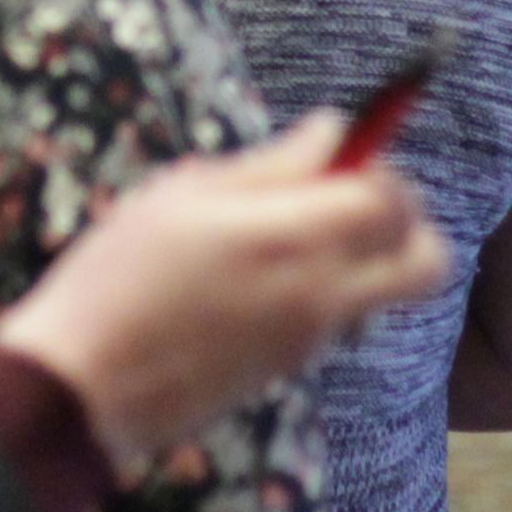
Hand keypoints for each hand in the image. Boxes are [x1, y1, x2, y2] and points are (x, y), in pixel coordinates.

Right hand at [0, 113, 449, 470]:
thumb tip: (332, 130)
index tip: (344, 152)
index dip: (379, 166)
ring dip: (366, 257)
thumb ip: (272, 164)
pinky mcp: (294, 366)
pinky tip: (257, 279)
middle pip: (425, 260)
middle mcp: (323, 292)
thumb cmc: (121, 273)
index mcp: (294, 237)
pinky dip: (327, 290)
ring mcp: (314, 337)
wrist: (87, 381)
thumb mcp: (184, 195)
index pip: (390, 198)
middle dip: (403, 221)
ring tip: (292, 239)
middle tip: (347, 197)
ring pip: (388, 292)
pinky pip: (343, 318)